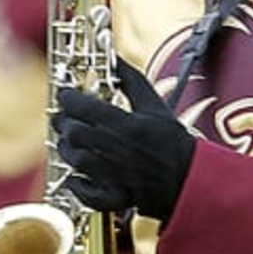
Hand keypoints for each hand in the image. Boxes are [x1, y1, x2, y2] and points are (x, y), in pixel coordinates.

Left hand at [52, 61, 197, 221]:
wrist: (189, 177)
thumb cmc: (173, 141)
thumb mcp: (154, 105)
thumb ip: (130, 80)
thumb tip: (114, 58)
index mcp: (122, 124)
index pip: (80, 106)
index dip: (67, 97)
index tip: (65, 94)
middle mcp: (111, 148)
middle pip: (72, 131)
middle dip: (63, 121)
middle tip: (63, 116)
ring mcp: (110, 174)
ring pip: (73, 158)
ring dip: (67, 147)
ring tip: (70, 140)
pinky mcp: (112, 195)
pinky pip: (83, 191)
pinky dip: (76, 184)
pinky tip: (76, 175)